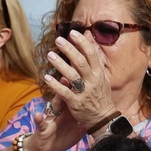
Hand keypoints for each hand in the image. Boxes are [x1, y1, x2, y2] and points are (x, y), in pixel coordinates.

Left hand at [36, 29, 117, 148]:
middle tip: (58, 40)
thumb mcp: (101, 75)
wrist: (103, 118)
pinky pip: (64, 92)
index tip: (72, 32)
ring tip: (49, 55)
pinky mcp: (76, 103)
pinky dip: (55, 85)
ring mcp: (84, 92)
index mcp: (99, 73)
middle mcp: (93, 81)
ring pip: (71, 75)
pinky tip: (46, 77)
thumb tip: (88, 36)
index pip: (91, 54)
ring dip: (60, 64)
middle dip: (69, 50)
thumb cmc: (100, 94)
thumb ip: (94, 56)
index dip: (82, 42)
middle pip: (80, 62)